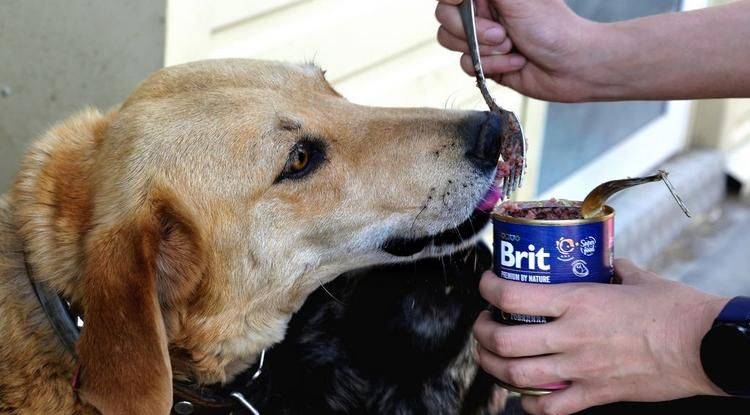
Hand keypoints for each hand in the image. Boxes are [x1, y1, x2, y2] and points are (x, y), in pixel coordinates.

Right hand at [435, 0, 612, 101]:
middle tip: (502, 33)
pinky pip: (466, 65)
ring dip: (484, 50)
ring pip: (451, 43)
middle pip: (445, 18)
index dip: (454, 1)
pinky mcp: (485, 63)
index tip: (466, 3)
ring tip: (511, 47)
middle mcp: (482, 11)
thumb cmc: (552, 26)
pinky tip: (516, 63)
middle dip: (472, 30)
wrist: (572, 66)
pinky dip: (492, 66)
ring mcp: (481, 38)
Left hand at [473, 259, 729, 414]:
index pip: (512, 295)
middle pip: (503, 339)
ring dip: (492, 365)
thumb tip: (601, 259)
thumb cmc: (675, 309)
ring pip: (516, 375)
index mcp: (578, 301)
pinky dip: (528, 403)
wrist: (705, 346)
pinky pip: (549, 407)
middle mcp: (571, 336)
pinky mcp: (595, 394)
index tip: (487, 283)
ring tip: (490, 354)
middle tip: (483, 322)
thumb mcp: (636, 276)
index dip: (488, 288)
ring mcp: (580, 369)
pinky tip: (524, 394)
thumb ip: (611, 266)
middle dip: (481, 332)